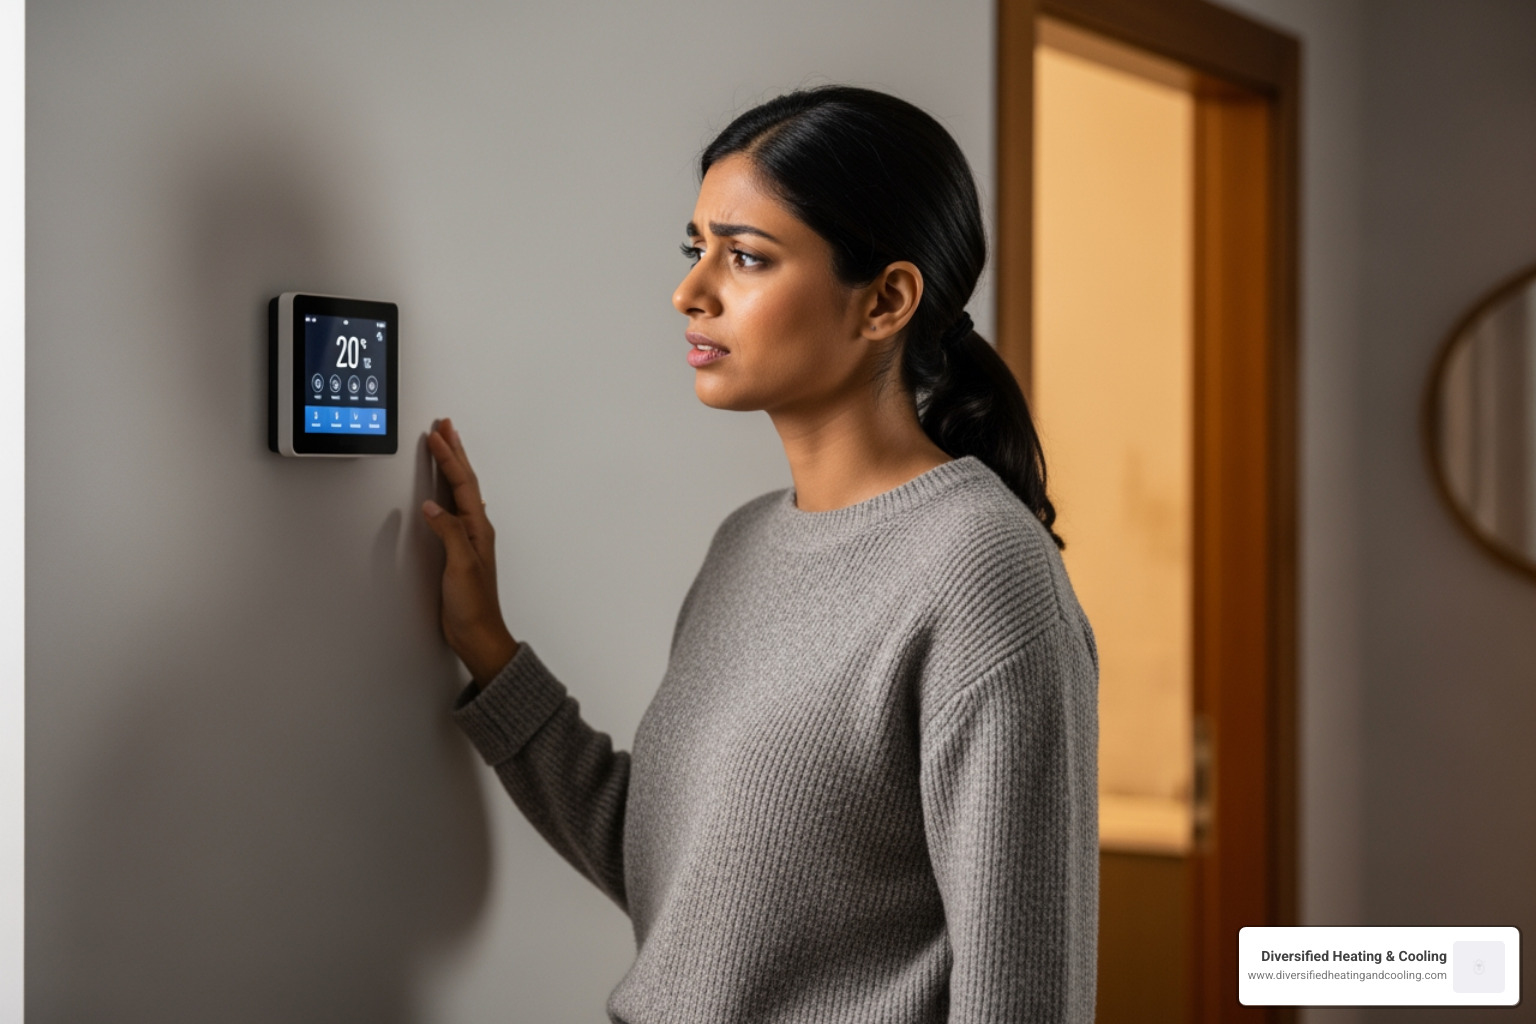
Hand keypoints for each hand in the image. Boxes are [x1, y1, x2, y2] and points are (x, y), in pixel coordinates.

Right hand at [421, 417, 519, 686]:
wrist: (477, 634)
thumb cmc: (473, 605)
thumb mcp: (461, 566)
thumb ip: (448, 533)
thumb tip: (432, 506)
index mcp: (477, 528)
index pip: (462, 483)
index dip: (448, 458)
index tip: (436, 435)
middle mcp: (475, 529)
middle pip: (464, 481)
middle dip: (454, 452)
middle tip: (445, 426)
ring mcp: (466, 538)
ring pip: (459, 491)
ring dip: (451, 466)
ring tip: (445, 445)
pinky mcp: (456, 550)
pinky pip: (451, 509)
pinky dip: (445, 491)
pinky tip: (441, 490)